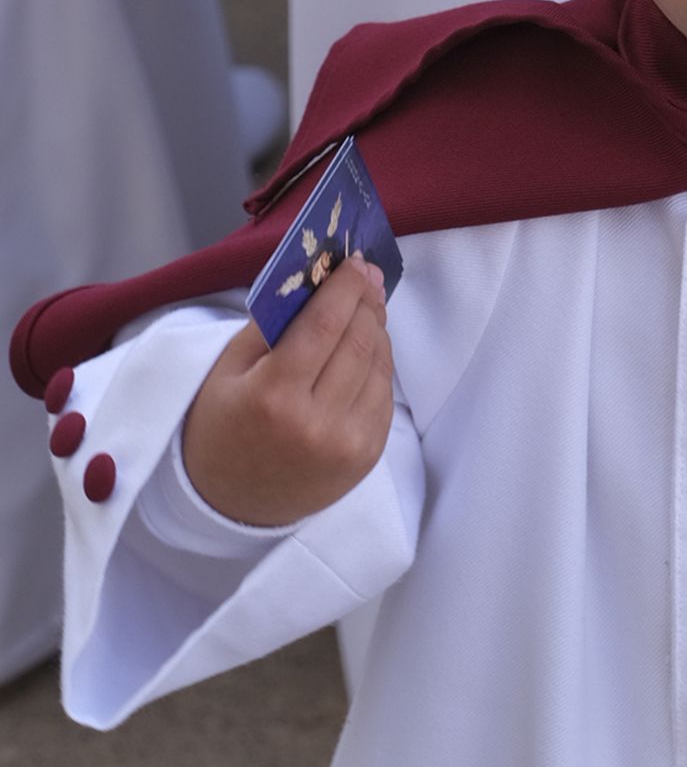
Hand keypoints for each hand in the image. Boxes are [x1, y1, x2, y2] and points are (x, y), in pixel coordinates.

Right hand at [182, 257, 394, 527]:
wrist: (229, 504)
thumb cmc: (221, 426)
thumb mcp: (227, 371)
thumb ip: (270, 325)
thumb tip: (317, 283)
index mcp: (274, 397)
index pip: (324, 325)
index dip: (346, 288)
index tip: (357, 262)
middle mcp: (317, 423)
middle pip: (359, 342)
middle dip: (367, 301)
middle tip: (368, 275)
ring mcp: (347, 444)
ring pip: (379, 366)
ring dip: (377, 329)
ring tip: (367, 307)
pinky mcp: (366, 457)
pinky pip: (384, 396)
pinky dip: (379, 365)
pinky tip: (367, 348)